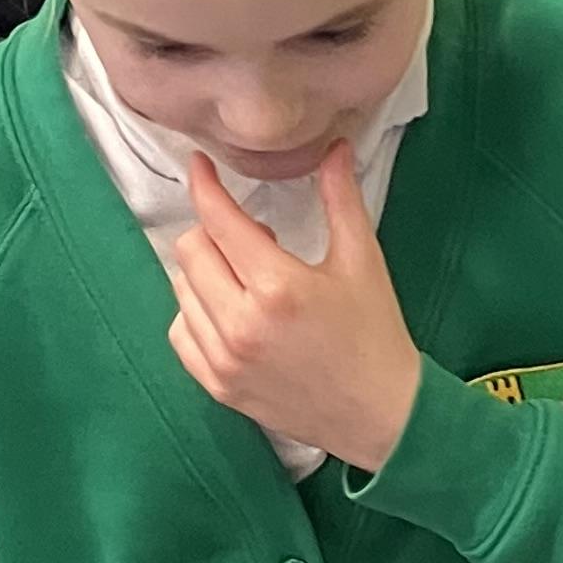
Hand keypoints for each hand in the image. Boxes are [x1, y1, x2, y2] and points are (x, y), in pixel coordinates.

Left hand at [166, 151, 419, 472]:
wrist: (381, 415)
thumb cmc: (375, 336)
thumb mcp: (363, 261)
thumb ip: (341, 199)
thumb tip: (334, 148)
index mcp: (277, 287)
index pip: (218, 220)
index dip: (204, 185)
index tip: (201, 167)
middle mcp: (241, 324)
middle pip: (190, 250)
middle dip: (214, 232)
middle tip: (253, 240)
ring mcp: (224, 360)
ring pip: (181, 289)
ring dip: (205, 273)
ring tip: (246, 280)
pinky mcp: (218, 386)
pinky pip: (181, 333)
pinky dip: (196, 314)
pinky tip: (230, 313)